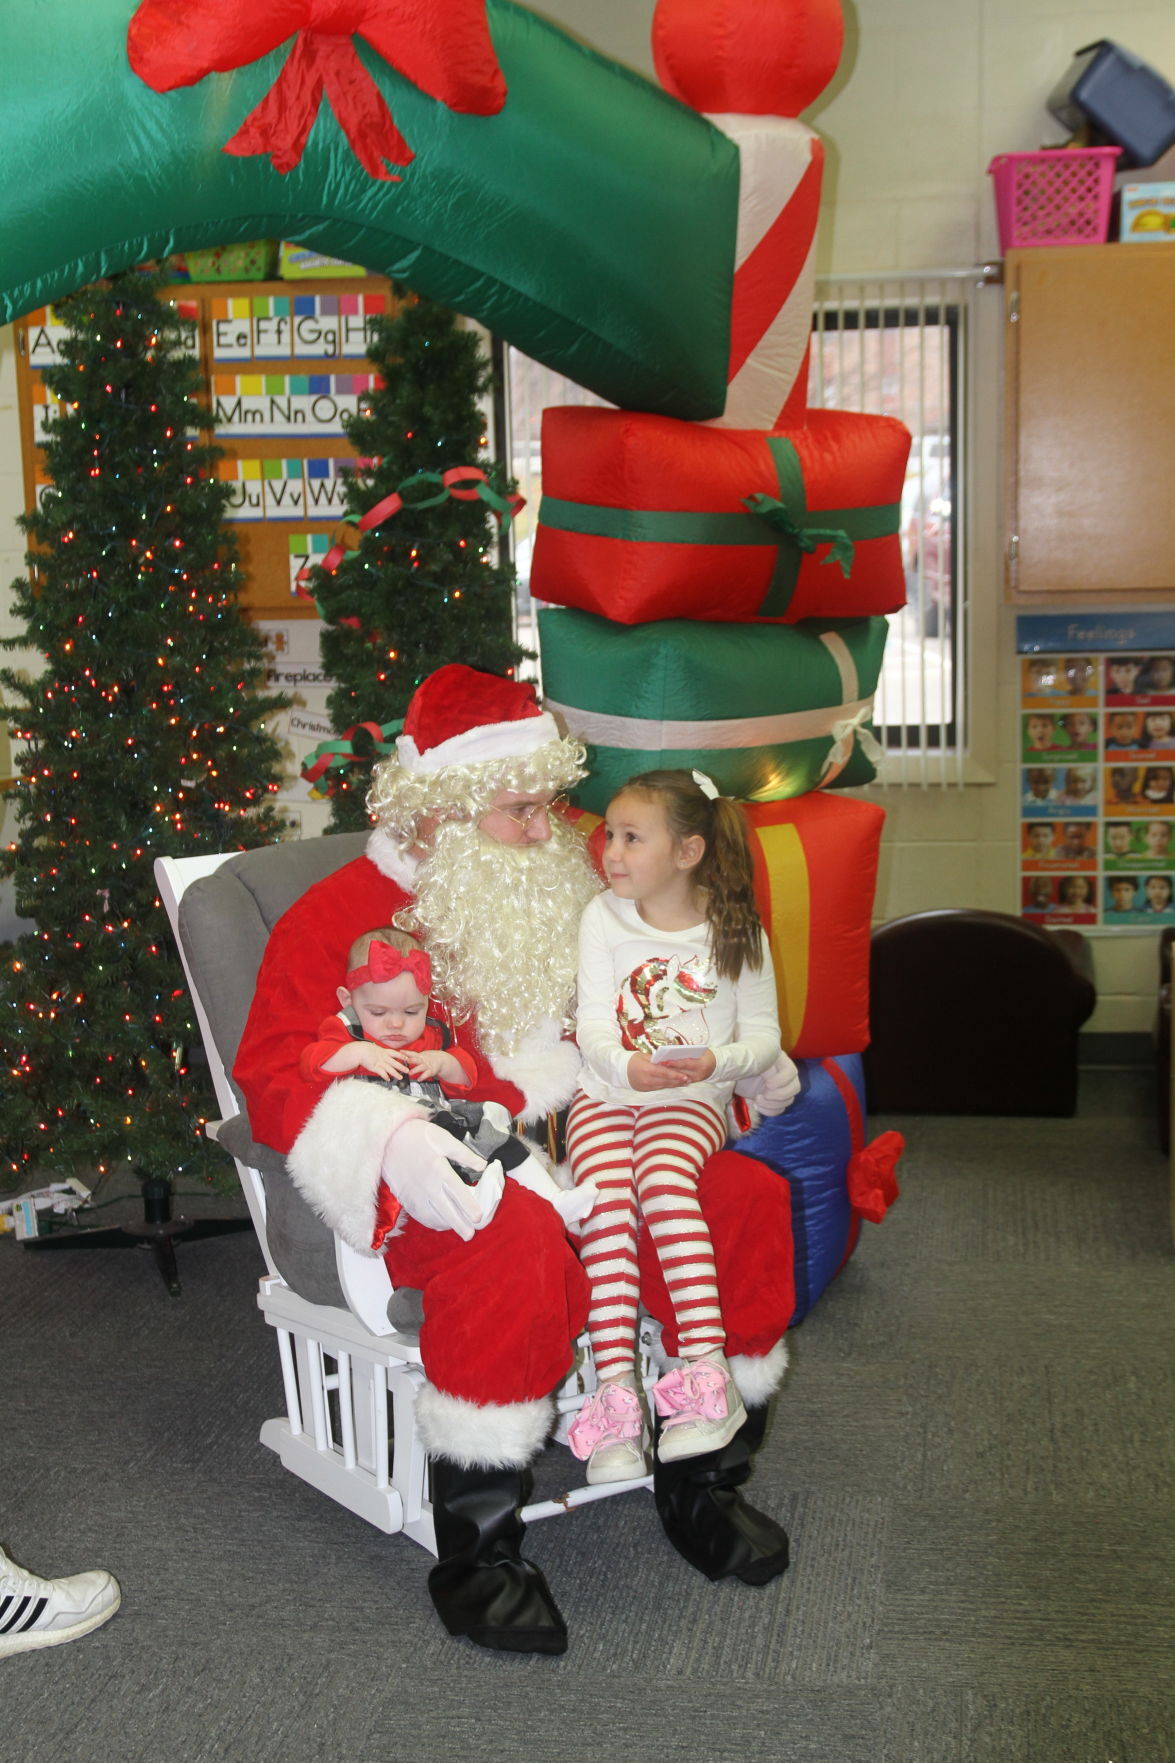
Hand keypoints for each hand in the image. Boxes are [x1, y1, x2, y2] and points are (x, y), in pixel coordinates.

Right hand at [355, 1044, 409, 1080]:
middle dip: (401, 1067)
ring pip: (389, 1069)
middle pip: (394, 1062)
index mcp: (384, 1051)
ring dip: (395, 1073)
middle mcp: (383, 1057)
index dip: (401, 1056)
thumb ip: (380, 1051)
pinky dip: (385, 1076)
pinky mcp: (374, 1067)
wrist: (359, 1051)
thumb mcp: (375, 1048)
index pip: (395, 1054)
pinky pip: (381, 1072)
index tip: (407, 1058)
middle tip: (407, 1070)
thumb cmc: (366, 1049)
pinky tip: (388, 1079)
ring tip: (400, 1077)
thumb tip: (382, 1050)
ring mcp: (379, 1062)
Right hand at [381, 1119, 502, 1240]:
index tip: (478, 1218)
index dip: (468, 1206)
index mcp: (439, 1170)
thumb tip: (483, 1165)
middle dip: (459, 1224)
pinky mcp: (406, 1198)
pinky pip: (420, 1215)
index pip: (457, 1192)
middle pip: (446, 1210)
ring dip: (446, 1224)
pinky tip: (440, 1224)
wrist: (387, 1140)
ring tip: (459, 1230)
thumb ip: (464, 1154)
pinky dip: (431, 1222)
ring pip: (433, 1216)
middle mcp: (428, 1186)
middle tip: (470, 1235)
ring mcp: (415, 1194)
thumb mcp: (443, 1139)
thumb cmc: (417, 1136)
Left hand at [405, 1047, 460, 1083]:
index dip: (406, 1052)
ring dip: (415, 1070)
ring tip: (410, 1073)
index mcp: (419, 1056)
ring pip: (421, 1067)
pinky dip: (422, 1077)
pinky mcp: (431, 1071)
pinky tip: (419, 1079)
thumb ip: (411, 1056)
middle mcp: (423, 1060)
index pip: (412, 1053)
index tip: (401, 1051)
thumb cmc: (426, 1059)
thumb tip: (400, 1054)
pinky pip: (426, 1074)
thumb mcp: (419, 1056)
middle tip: (406, 1060)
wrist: (439, 1060)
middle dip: (412, 1060)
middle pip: (417, 1059)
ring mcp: (427, 1066)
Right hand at [627, 1051, 696, 1090]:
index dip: (676, 1075)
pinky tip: (673, 1084)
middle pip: (666, 1081)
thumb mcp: (644, 1056)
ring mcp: (646, 1086)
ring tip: (684, 1083)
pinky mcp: (645, 1090)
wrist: (618, 1070)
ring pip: (663, 1086)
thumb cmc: (632, 1060)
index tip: (685, 1076)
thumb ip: (656, 1060)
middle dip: (678, 1081)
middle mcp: (647, 1080)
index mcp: (647, 1069)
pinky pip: (658, 1088)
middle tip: (689, 1080)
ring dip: (674, 1085)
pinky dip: (666, 1086)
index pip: (664, 1073)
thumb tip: (669, 1061)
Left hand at [659, 1049, 715, 1084]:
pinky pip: (682, 1080)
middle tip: (658, 1066)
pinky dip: (674, 1078)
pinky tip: (665, 1075)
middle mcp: (699, 1074)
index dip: (674, 1063)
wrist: (717, 1065)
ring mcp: (696, 1079)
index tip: (664, 1060)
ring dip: (669, 1074)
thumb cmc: (706, 1054)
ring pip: (680, 1078)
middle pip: (681, 1072)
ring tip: (659, 1070)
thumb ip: (688, 1052)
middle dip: (669, 1069)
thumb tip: (672, 1051)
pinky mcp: (693, 1082)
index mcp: (701, 1064)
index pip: (685, 1063)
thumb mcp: (700, 1051)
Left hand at [739, 1051, 800, 1115]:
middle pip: (795, 1088)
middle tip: (764, 1095)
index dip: (782, 1080)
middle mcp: (784, 1074)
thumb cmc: (740, 1063)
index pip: (791, 1072)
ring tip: (757, 1099)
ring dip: (772, 1104)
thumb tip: (767, 1075)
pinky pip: (780, 1109)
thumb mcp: (748, 1062)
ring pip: (789, 1100)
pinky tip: (756, 1106)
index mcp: (779, 1060)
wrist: (733, 1073)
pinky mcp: (774, 1099)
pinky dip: (769, 1111)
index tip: (768, 1084)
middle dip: (780, 1095)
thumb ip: (760, 1065)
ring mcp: (781, 1087)